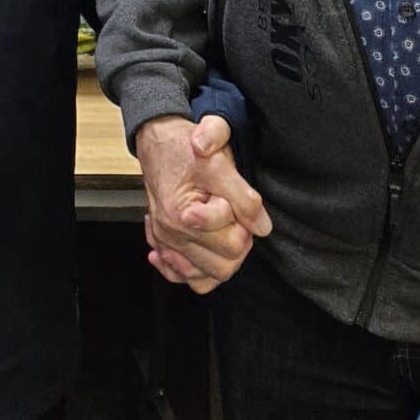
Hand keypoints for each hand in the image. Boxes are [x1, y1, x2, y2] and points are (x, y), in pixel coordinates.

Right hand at [134, 113, 270, 294]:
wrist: (157, 141)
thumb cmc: (186, 148)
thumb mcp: (220, 163)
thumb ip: (245, 198)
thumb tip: (263, 228)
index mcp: (182, 216)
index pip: (233, 244)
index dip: (242, 222)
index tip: (231, 199)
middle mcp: (169, 235)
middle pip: (222, 268)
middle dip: (235, 243)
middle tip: (233, 217)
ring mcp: (163, 242)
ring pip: (205, 278)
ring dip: (220, 258)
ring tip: (220, 229)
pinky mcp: (161, 244)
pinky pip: (182, 276)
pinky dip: (197, 270)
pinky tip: (203, 248)